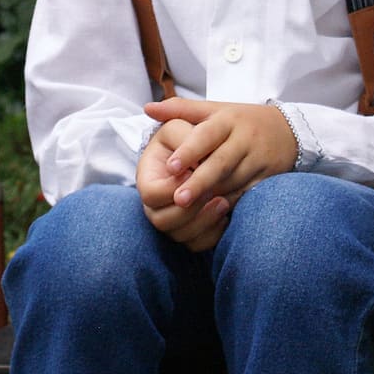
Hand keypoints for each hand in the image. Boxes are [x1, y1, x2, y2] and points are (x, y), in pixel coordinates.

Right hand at [136, 117, 231, 250]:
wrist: (200, 149)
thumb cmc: (186, 137)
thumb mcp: (179, 128)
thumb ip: (183, 139)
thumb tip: (181, 164)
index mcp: (147, 179)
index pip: (152, 194)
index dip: (172, 188)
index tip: (194, 174)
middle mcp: (154, 205)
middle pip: (162, 221)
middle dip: (190, 209)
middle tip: (213, 191)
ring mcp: (170, 221)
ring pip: (181, 236)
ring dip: (203, 221)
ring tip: (224, 202)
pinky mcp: (189, 231)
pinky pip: (197, 244)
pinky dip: (212, 234)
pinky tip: (226, 216)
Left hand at [144, 97, 297, 209]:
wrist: (289, 130)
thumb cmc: (241, 120)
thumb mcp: (213, 109)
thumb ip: (180, 109)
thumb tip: (147, 108)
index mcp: (227, 120)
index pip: (206, 135)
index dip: (189, 151)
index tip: (170, 167)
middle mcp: (244, 138)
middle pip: (220, 163)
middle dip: (199, 182)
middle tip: (178, 200)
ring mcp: (258, 158)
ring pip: (233, 181)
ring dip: (212, 197)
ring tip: (190, 212)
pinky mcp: (268, 177)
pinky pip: (247, 193)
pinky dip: (230, 204)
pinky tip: (214, 214)